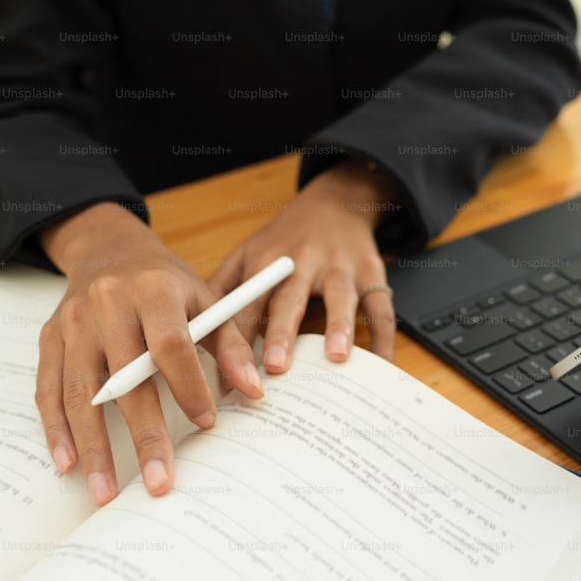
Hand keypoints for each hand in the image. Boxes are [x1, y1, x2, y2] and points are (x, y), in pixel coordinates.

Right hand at [36, 203, 262, 505]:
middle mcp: (107, 303)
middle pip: (124, 378)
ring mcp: (73, 321)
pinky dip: (57, 428)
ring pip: (80, 390)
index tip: (206, 423)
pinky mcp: (49, 337)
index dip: (188, 386)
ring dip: (92, 445)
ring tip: (106, 491)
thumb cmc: (163, 280)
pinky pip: (49, 388)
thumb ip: (229, 344)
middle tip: (159, 482)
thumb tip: (253, 390)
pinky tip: (69, 461)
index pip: (169, 344)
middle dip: (144, 434)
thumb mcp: (204, 298)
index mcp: (153, 288)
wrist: (108, 247)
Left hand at [208, 159, 397, 371]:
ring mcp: (340, 268)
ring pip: (340, 298)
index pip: (246, 305)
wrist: (334, 202)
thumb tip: (195, 330)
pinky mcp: (371, 272)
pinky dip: (384, 338)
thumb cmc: (285, 238)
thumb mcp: (246, 253)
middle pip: (290, 300)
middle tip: (276, 366)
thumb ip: (222, 288)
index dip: (235, 341)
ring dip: (339, 326)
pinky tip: (382, 365)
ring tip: (336, 356)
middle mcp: (303, 263)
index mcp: (266, 262)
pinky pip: (381, 307)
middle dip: (282, 332)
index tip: (229, 377)